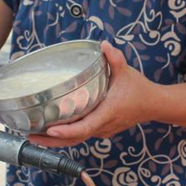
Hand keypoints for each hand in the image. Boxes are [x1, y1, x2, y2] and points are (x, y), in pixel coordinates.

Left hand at [29, 41, 153, 147]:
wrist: (154, 105)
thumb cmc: (140, 89)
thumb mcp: (127, 71)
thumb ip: (115, 58)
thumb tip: (103, 45)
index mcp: (108, 113)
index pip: (85, 127)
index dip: (67, 131)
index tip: (51, 130)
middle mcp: (104, 126)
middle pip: (75, 139)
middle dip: (52, 141)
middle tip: (31, 136)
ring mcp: (103, 130)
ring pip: (77, 140)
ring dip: (56, 140)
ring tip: (34, 134)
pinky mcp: (101, 130)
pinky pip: (81, 135)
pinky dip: (66, 135)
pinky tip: (51, 131)